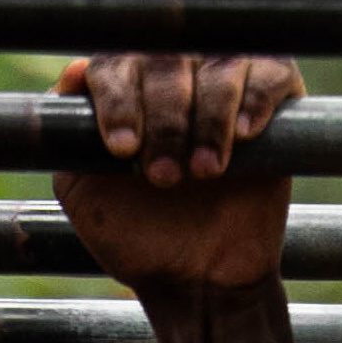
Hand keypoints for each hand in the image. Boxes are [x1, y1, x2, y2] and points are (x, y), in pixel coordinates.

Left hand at [52, 54, 305, 294]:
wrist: (196, 279)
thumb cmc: (135, 236)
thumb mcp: (84, 192)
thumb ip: (68, 138)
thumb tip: (74, 72)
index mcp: (125, 91)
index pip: (114, 66)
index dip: (118, 102)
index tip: (122, 151)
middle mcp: (174, 76)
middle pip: (167, 62)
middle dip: (164, 122)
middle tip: (163, 177)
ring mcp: (223, 83)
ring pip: (218, 66)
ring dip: (208, 119)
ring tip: (204, 172)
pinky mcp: (273, 97)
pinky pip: (270, 74)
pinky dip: (256, 99)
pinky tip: (243, 135)